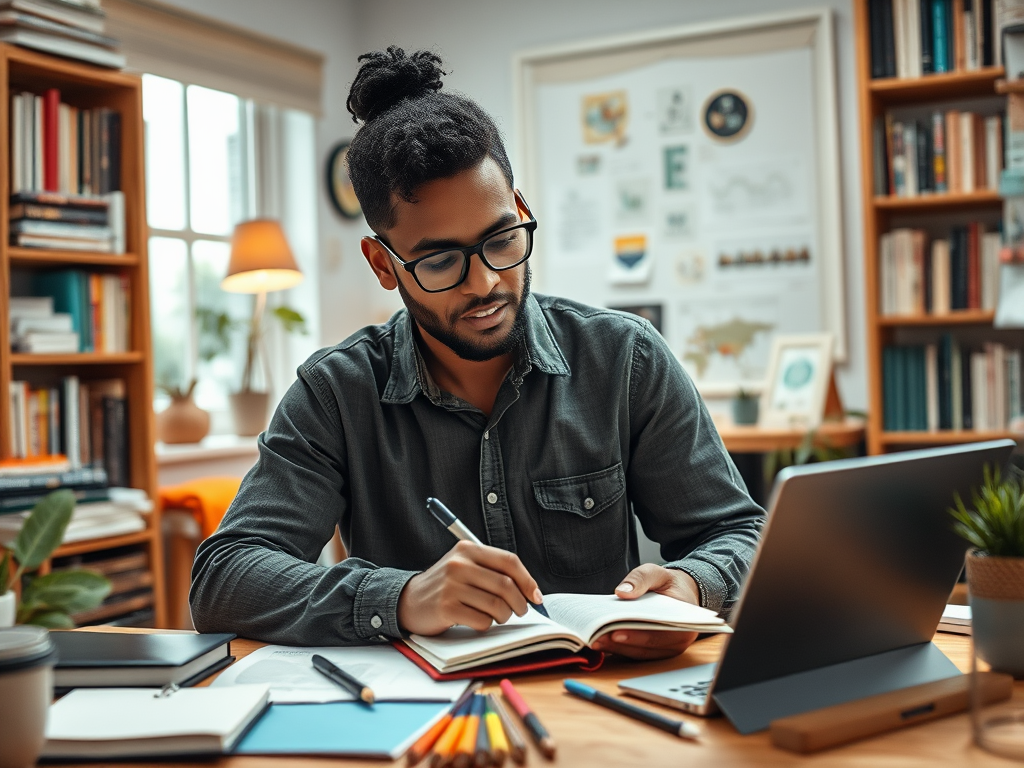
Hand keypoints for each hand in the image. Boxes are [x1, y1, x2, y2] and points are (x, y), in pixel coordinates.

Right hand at [397, 540, 542, 635]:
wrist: (409, 600)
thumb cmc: (445, 586)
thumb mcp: (465, 567)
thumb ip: (492, 571)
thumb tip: (530, 590)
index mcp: (468, 549)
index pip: (509, 561)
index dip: (528, 580)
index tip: (536, 596)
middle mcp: (459, 564)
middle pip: (506, 584)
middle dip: (520, 602)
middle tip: (520, 611)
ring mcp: (451, 586)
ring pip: (496, 605)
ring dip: (504, 616)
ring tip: (499, 616)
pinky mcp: (446, 608)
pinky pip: (481, 620)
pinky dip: (486, 625)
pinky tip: (478, 620)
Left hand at [591, 564, 700, 659]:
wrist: (678, 593)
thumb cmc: (667, 584)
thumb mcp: (656, 572)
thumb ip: (640, 579)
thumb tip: (622, 592)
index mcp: (683, 622)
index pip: (661, 634)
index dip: (638, 636)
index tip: (616, 633)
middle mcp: (677, 641)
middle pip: (646, 647)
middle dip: (620, 644)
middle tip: (597, 638)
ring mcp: (665, 649)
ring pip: (639, 654)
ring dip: (616, 649)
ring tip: (594, 640)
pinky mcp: (653, 651)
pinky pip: (635, 653)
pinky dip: (618, 649)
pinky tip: (602, 642)